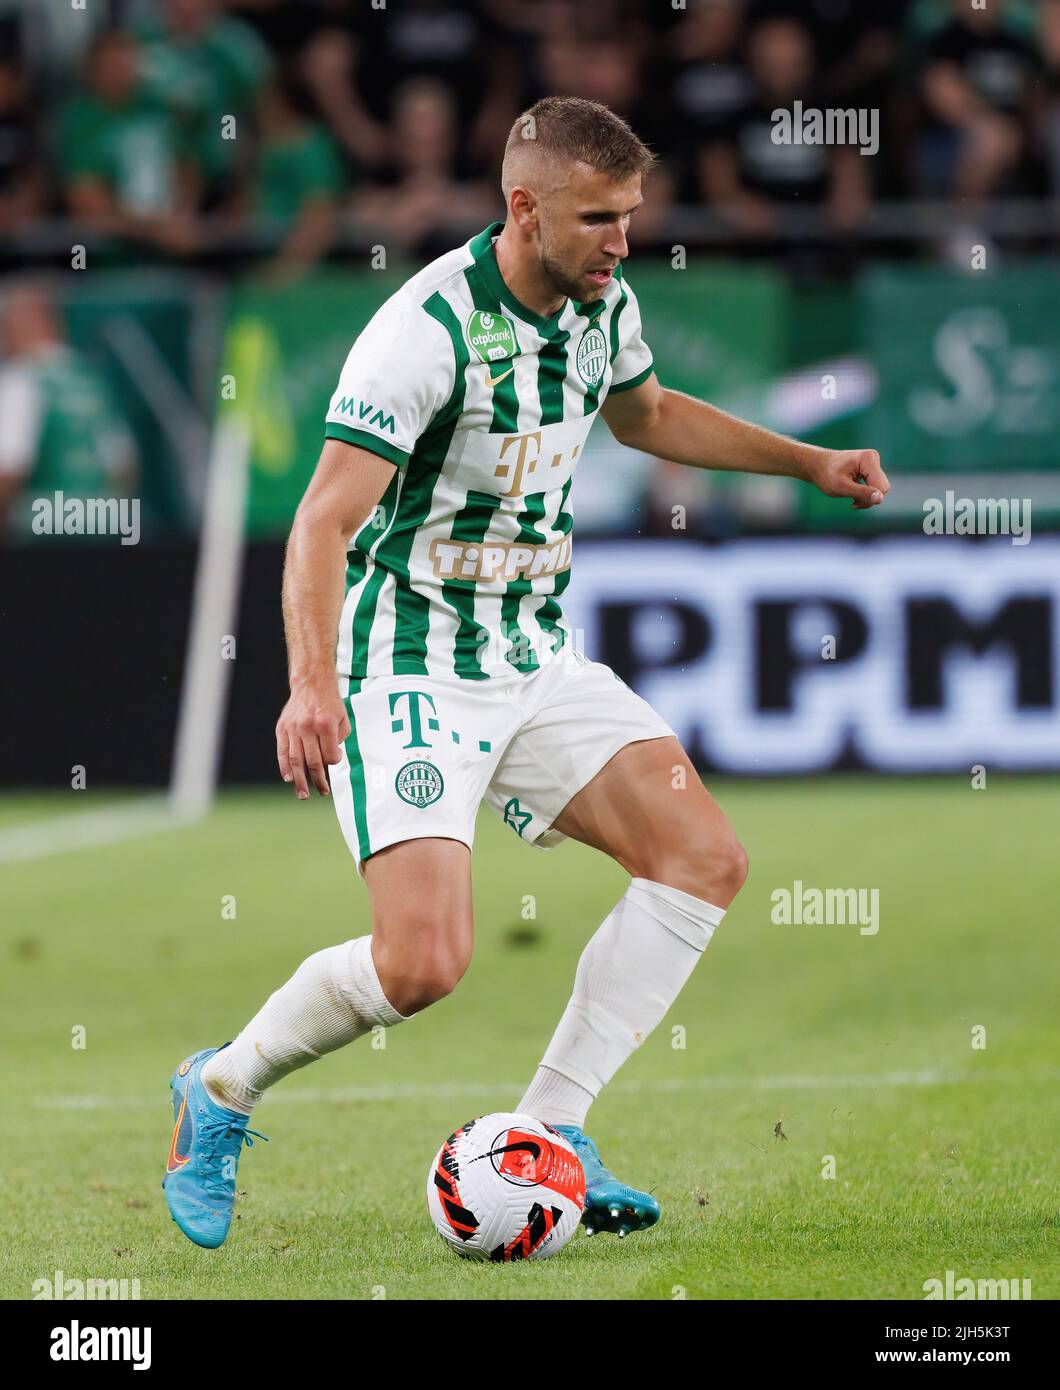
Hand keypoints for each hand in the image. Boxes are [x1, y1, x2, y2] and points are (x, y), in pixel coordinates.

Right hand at [275, 680, 349, 798]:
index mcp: (325, 724)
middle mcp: (308, 727)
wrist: (311, 683)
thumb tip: (331, 760)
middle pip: (312, 761)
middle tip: (322, 792)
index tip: (334, 761)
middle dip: (318, 780)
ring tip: (303, 794)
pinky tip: (288, 778)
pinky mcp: (282, 728)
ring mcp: (293, 728)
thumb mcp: (343, 719)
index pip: (329, 755)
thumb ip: (339, 741)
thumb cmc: (330, 703)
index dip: (333, 762)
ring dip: (300, 779)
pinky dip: (284, 766)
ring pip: (296, 760)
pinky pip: (282, 751)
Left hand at [805, 447, 889, 509]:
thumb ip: (861, 493)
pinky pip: (875, 487)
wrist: (817, 466)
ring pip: (879, 489)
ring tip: (852, 499)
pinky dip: (865, 494)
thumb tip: (880, 499)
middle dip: (868, 498)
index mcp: (868, 459)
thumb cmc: (826, 475)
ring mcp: (873, 463)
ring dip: (866, 498)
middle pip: (883, 487)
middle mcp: (873, 458)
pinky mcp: (870, 469)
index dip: (870, 498)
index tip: (854, 503)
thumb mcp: (842, 487)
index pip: (881, 486)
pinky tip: (854, 496)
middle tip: (852, 502)